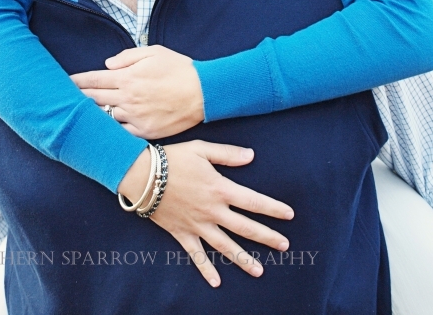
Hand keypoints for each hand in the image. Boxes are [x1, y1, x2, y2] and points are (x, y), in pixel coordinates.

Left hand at [70, 45, 203, 138]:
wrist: (203, 92)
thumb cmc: (179, 68)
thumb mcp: (153, 52)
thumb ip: (127, 56)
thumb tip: (107, 64)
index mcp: (127, 77)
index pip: (94, 79)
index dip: (76, 81)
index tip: (64, 82)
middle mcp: (127, 98)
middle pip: (93, 98)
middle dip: (77, 97)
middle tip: (63, 98)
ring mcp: (135, 117)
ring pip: (105, 117)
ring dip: (93, 114)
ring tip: (80, 115)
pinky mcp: (145, 132)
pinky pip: (121, 133)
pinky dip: (112, 130)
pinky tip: (103, 129)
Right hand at [118, 140, 292, 287]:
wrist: (142, 175)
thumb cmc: (172, 158)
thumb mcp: (201, 149)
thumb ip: (227, 154)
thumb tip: (251, 156)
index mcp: (220, 188)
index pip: (253, 201)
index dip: (272, 208)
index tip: (289, 215)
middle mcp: (212, 211)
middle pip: (245, 227)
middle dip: (266, 236)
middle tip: (284, 245)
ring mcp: (198, 225)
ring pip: (225, 246)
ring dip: (243, 259)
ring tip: (259, 270)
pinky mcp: (182, 233)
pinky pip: (196, 255)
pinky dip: (206, 269)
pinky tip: (217, 282)